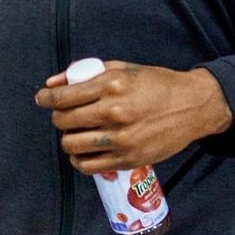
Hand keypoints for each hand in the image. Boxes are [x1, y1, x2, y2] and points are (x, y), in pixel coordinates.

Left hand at [35, 62, 232, 174]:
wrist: (192, 107)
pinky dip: (79, 159)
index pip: (63, 97)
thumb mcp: (121, 69)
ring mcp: (121, 139)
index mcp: (111, 86)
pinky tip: (82, 151)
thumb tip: (52, 84)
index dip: (46, 98)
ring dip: (67, 138)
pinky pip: (89, 166)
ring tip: (74, 132)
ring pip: (72, 144)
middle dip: (58, 117)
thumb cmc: (155, 84)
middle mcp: (114, 113)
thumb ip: (84, 74)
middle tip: (63, 114)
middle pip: (64, 121)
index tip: (42, 98)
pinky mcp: (128, 159)